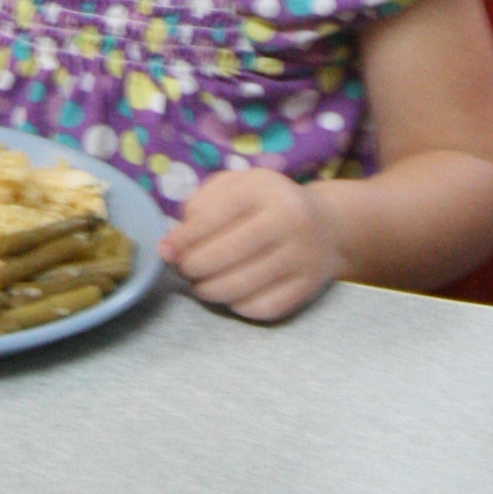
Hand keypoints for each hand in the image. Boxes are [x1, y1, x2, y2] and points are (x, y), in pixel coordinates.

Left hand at [159, 165, 343, 322]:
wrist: (327, 225)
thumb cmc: (268, 203)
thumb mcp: (238, 185)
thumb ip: (203, 202)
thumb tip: (175, 240)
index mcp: (265, 188)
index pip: (214, 215)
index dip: (184, 238)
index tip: (165, 250)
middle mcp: (288, 220)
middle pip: (226, 254)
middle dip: (192, 267)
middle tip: (181, 269)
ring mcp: (302, 256)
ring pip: (241, 286)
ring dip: (208, 290)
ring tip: (199, 284)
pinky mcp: (307, 287)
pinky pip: (261, 308)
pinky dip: (236, 305)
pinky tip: (229, 294)